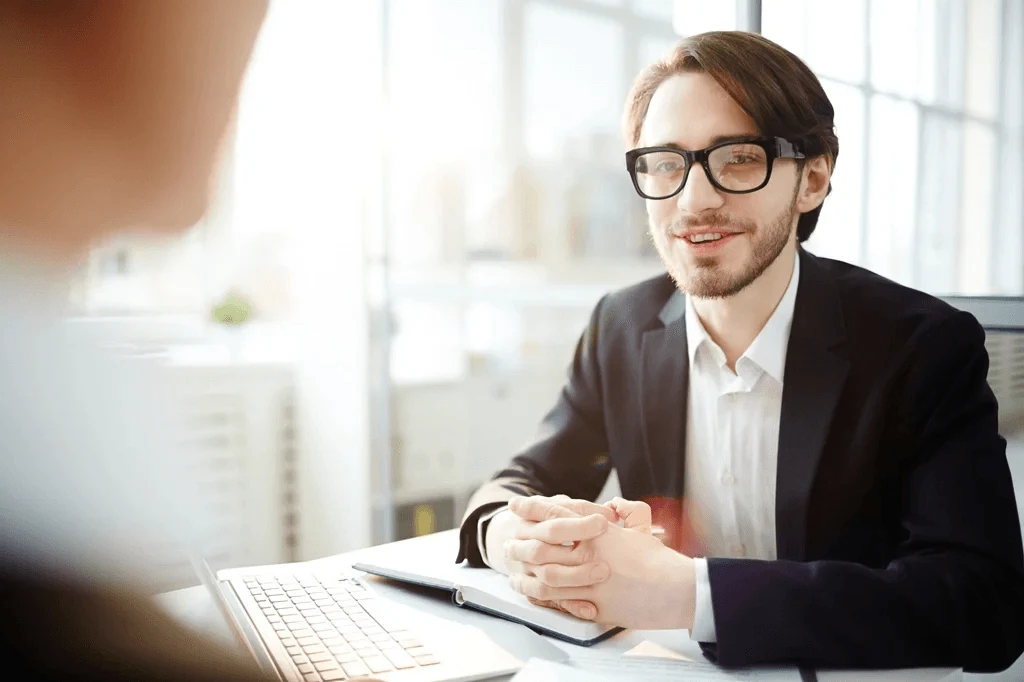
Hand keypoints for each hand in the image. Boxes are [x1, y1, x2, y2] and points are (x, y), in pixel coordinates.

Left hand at [507, 497, 695, 629]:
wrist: (677, 589)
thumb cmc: (659, 560)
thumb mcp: (641, 529)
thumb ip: (627, 512)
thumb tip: (614, 505)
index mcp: (599, 531)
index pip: (558, 513)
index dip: (533, 507)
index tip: (515, 505)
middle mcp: (590, 553)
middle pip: (544, 544)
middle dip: (522, 541)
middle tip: (508, 542)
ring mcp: (591, 580)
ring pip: (546, 574)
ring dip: (526, 571)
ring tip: (513, 568)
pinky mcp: (595, 605)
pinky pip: (559, 601)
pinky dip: (540, 595)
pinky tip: (530, 591)